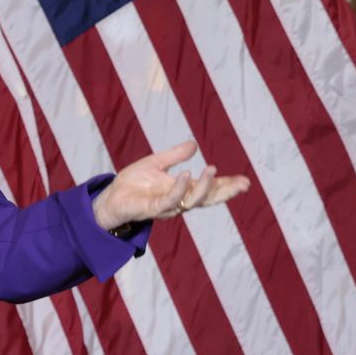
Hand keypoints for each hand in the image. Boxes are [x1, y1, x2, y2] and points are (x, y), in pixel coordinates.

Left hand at [92, 140, 250, 231]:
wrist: (110, 196)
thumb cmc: (133, 184)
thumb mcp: (155, 163)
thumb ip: (175, 155)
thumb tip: (194, 145)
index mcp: (183, 189)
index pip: (210, 188)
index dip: (227, 185)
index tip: (245, 181)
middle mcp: (179, 200)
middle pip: (208, 199)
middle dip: (226, 192)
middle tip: (243, 184)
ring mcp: (167, 206)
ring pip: (192, 200)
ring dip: (205, 187)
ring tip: (212, 170)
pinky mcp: (153, 209)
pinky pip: (170, 200)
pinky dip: (179, 188)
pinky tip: (186, 175)